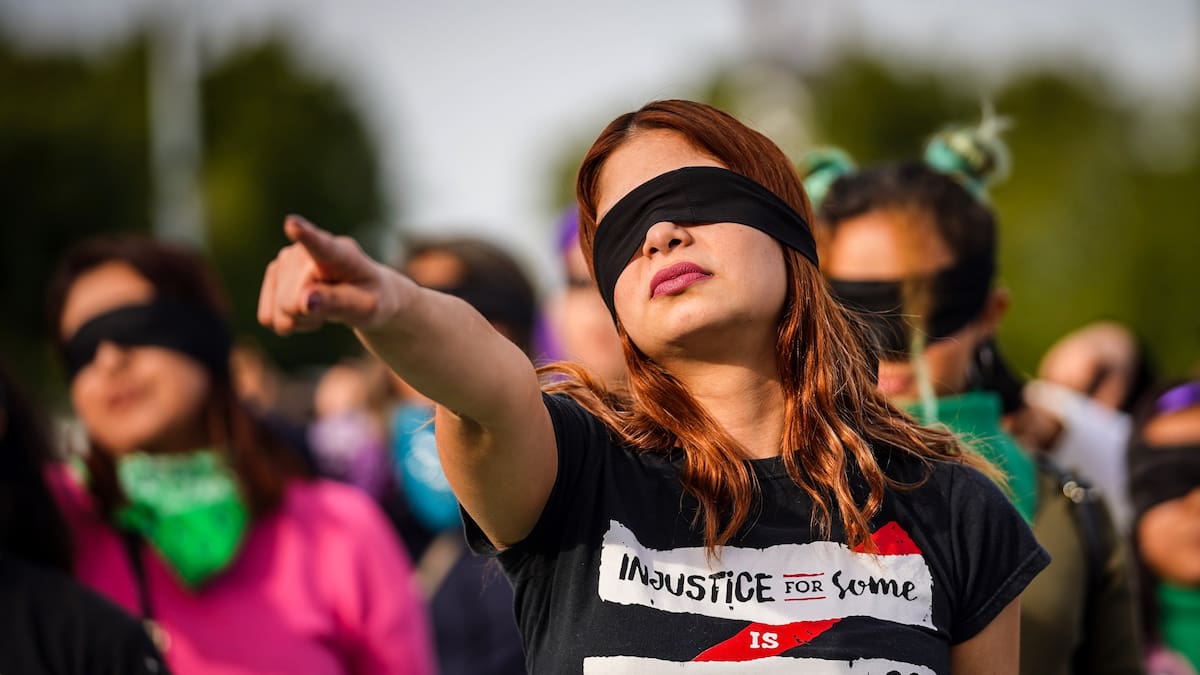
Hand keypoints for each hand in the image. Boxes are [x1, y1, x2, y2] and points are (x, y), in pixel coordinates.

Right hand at [258, 215, 392, 334]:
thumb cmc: (368, 298)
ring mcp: (284, 259)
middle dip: (309, 315)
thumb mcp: (366, 307)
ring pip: (279, 312)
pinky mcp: (272, 274)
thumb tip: (304, 302)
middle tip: (334, 305)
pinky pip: (268, 318)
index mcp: (339, 253)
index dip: (304, 235)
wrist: (362, 294)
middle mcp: (305, 250)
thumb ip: (338, 303)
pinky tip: (306, 308)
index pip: (320, 245)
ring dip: (300, 320)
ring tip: (323, 305)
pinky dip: (287, 322)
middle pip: (290, 303)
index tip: (292, 224)